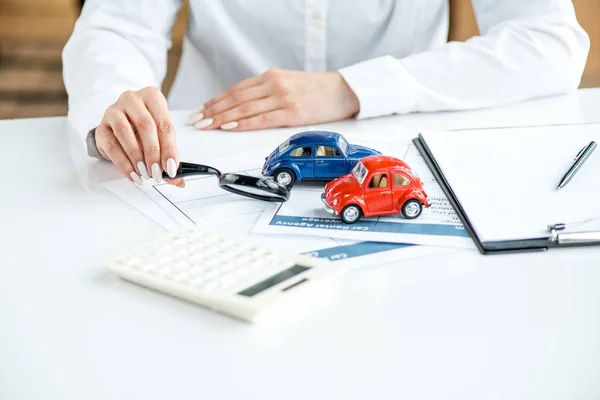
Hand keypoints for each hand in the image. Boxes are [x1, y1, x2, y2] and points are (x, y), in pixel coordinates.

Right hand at [95, 86, 183, 186]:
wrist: (119, 125)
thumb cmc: (145, 128)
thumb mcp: (160, 137)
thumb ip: (169, 156)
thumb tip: (177, 180)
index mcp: (153, 97)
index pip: (164, 123)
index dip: (169, 148)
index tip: (171, 168)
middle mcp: (133, 99)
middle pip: (145, 125)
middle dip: (153, 152)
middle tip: (156, 172)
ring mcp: (114, 110)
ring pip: (124, 132)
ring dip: (136, 156)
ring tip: (144, 173)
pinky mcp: (101, 125)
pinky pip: (111, 144)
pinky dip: (122, 162)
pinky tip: (132, 173)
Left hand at [187, 69, 359, 130]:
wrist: (343, 91)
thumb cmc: (316, 91)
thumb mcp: (288, 84)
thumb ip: (266, 93)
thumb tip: (243, 108)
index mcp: (271, 77)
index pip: (235, 90)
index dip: (215, 101)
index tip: (201, 110)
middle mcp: (274, 85)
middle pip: (235, 99)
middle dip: (213, 111)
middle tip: (196, 120)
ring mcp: (282, 98)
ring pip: (244, 109)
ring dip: (222, 118)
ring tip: (207, 125)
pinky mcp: (292, 113)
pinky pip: (262, 119)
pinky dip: (244, 123)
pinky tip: (230, 127)